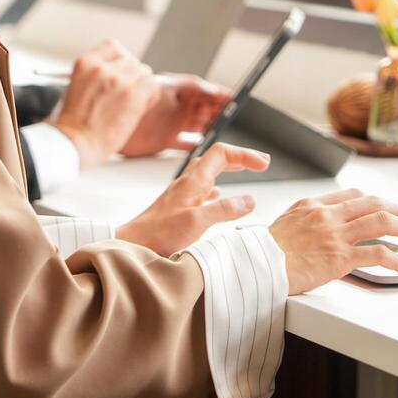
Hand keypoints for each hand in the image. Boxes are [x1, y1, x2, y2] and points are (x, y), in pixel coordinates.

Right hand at [48, 41, 158, 168]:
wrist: (74, 143)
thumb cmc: (72, 124)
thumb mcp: (76, 87)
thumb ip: (96, 76)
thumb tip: (115, 75)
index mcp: (85, 63)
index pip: (113, 46)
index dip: (121, 59)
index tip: (121, 71)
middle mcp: (102, 67)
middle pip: (131, 61)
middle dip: (132, 77)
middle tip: (127, 95)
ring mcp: (118, 79)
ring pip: (144, 72)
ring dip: (142, 87)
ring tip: (132, 104)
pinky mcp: (133, 94)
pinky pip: (152, 87)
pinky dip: (150, 97)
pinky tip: (138, 109)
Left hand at [117, 143, 268, 255]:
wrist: (132, 243)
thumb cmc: (159, 233)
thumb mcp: (197, 222)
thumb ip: (224, 210)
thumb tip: (250, 199)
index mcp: (194, 181)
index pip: (222, 153)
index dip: (245, 155)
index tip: (264, 164)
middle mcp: (188, 183)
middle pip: (216, 159)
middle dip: (240, 157)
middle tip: (261, 162)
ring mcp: (182, 194)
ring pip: (209, 172)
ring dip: (228, 168)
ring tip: (243, 171)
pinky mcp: (178, 206)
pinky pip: (201, 189)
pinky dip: (216, 187)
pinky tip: (218, 196)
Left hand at [119, 74, 230, 158]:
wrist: (100, 126)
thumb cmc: (124, 100)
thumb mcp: (158, 87)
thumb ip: (182, 86)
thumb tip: (208, 87)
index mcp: (171, 90)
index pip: (201, 89)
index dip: (217, 92)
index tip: (233, 97)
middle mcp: (172, 107)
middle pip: (203, 107)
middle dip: (218, 109)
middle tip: (230, 113)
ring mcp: (169, 124)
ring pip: (198, 124)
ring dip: (211, 125)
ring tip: (221, 127)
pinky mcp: (164, 141)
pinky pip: (186, 143)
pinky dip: (196, 144)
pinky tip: (205, 146)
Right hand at [268, 188, 397, 293]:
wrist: (255, 266)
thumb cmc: (263, 253)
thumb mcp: (283, 226)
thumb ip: (304, 222)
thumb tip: (315, 229)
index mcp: (313, 206)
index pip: (354, 195)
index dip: (377, 201)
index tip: (389, 208)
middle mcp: (328, 215)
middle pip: (375, 204)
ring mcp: (336, 235)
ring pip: (383, 222)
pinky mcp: (340, 257)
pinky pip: (379, 254)